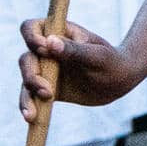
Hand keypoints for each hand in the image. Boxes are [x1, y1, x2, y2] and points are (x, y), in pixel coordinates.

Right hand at [19, 18, 134, 119]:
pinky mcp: (47, 89)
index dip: (31, 38)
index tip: (44, 50)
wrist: (119, 81)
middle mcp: (47, 50)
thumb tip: (49, 42)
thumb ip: (74, 50)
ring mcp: (46, 70)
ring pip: (26, 80)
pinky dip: (28, 106)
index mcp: (58, 33)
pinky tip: (31, 117)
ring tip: (32, 114)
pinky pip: (31, 97)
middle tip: (48, 91)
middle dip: (31, 74)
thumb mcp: (96, 55)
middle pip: (26, 58)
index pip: (30, 28)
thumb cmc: (111, 61)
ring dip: (26, 96)